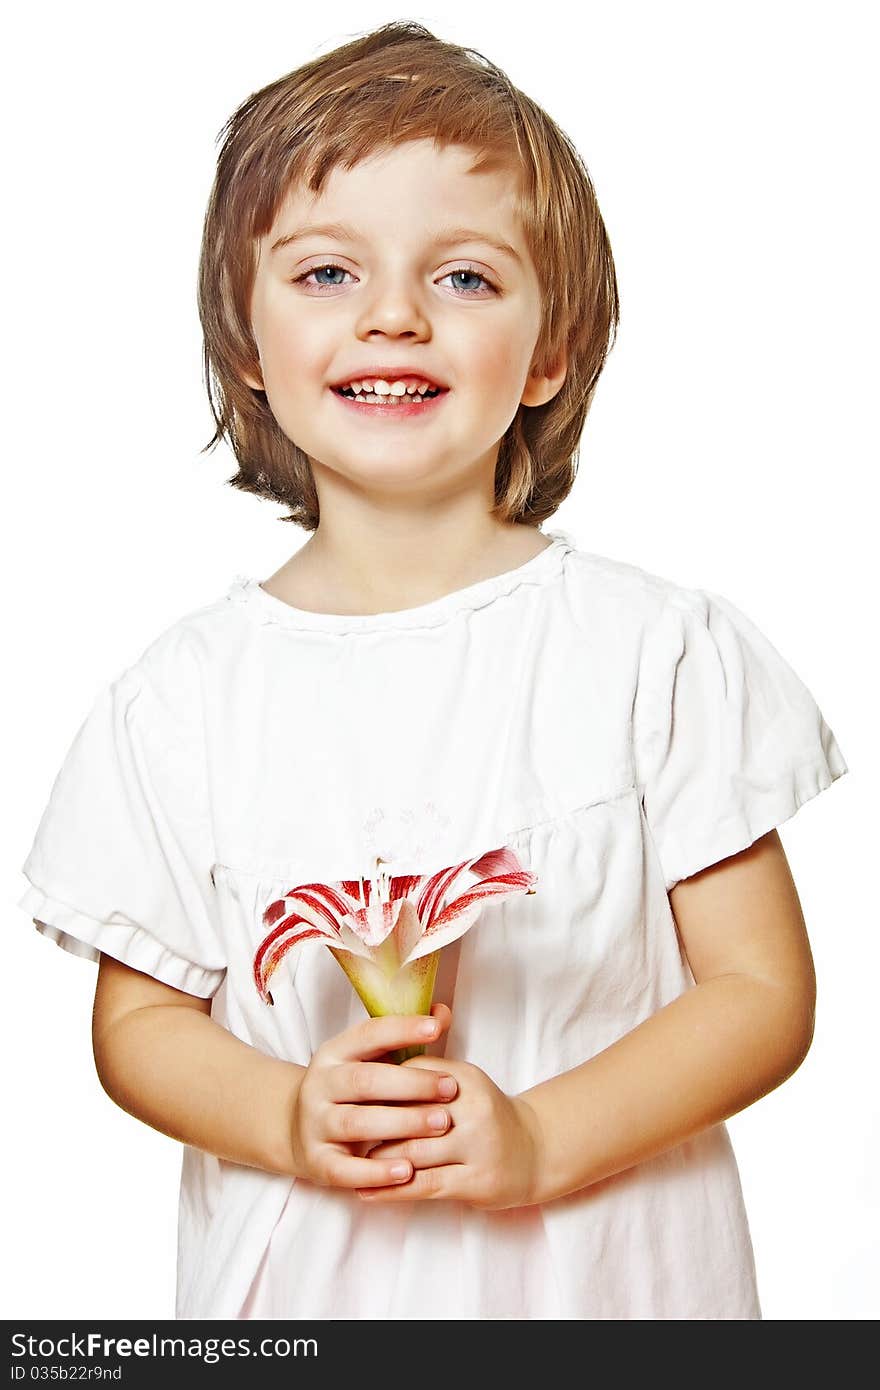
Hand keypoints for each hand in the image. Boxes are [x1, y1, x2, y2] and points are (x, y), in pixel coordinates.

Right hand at [289, 1003, 459, 1190]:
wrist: (298, 1130)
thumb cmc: (351, 1092)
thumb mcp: (370, 1061)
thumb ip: (405, 1040)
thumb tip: (444, 1013)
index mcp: (334, 1053)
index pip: (368, 1034)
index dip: (402, 1029)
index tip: (437, 1028)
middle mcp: (320, 1085)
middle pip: (366, 1080)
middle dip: (412, 1084)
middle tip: (451, 1088)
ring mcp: (316, 1124)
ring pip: (357, 1123)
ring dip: (402, 1123)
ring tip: (441, 1123)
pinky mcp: (317, 1162)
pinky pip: (346, 1170)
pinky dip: (377, 1172)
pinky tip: (408, 1171)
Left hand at [357, 1054, 543, 1210]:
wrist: (533, 1151)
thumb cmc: (484, 1115)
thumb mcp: (461, 1084)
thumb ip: (422, 1074)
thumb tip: (370, 1066)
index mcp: (466, 1079)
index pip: (409, 1076)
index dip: (376, 1088)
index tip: (348, 1095)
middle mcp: (474, 1109)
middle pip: (407, 1114)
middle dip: (372, 1123)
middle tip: (342, 1129)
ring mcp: (477, 1147)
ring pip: (411, 1152)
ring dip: (376, 1159)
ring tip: (351, 1160)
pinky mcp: (475, 1181)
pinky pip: (423, 1186)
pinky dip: (389, 1189)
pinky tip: (365, 1191)